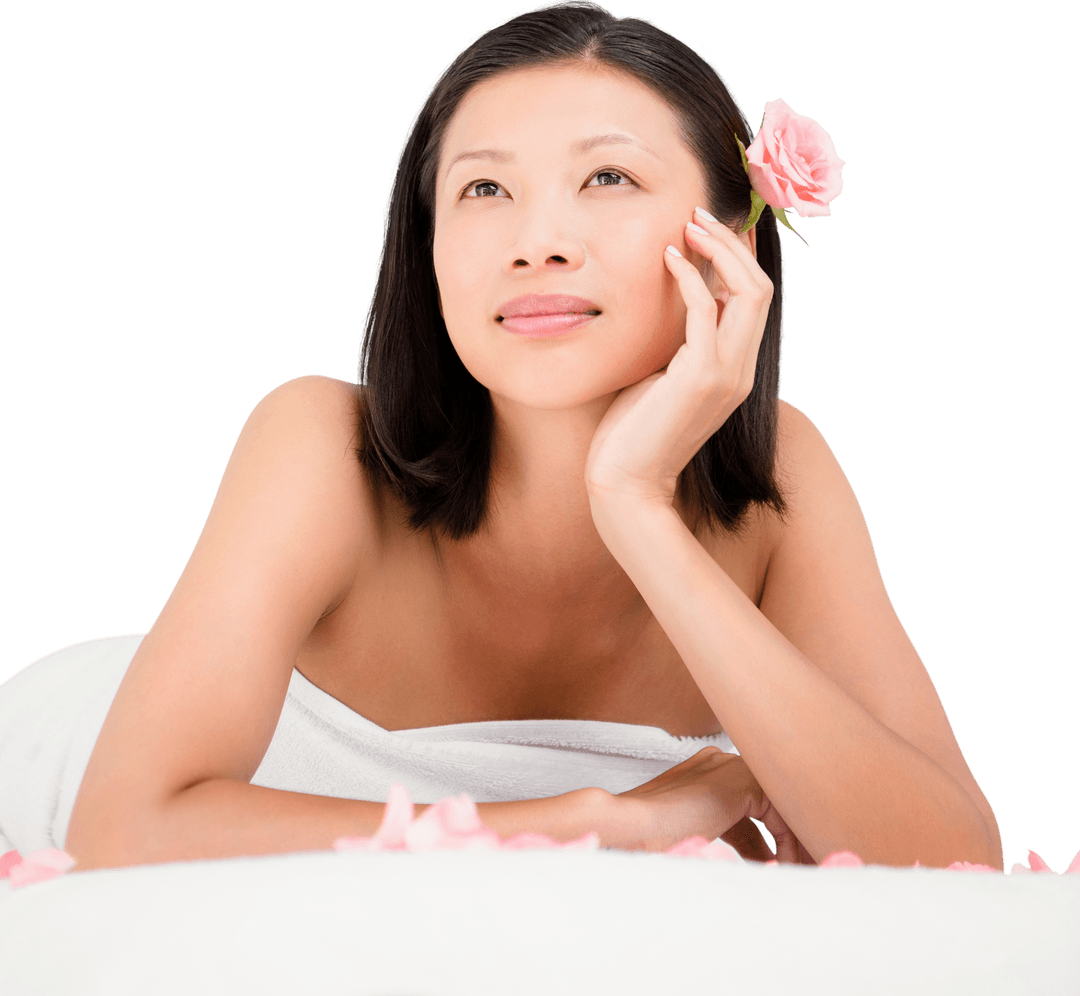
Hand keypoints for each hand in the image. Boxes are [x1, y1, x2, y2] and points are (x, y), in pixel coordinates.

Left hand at [584, 208, 773, 506]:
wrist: (626, 483)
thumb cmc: (633, 432)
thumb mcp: (662, 376)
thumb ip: (677, 342)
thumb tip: (671, 300)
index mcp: (736, 370)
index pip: (755, 301)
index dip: (739, 258)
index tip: (710, 227)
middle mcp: (741, 371)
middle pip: (761, 288)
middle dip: (733, 244)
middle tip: (699, 214)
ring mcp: (726, 375)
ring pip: (748, 293)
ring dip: (719, 251)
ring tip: (688, 225)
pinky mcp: (700, 377)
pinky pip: (706, 311)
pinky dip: (689, 277)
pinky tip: (667, 258)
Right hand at [611, 746, 814, 863]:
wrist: (630, 824)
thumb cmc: (652, 834)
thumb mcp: (702, 832)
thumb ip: (735, 836)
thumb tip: (766, 856)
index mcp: (708, 770)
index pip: (753, 804)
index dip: (769, 839)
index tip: (779, 865)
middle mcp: (722, 762)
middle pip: (770, 802)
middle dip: (786, 838)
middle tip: (797, 868)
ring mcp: (730, 767)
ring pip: (779, 805)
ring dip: (790, 842)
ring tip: (793, 872)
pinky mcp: (739, 781)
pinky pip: (779, 813)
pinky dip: (784, 842)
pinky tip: (780, 866)